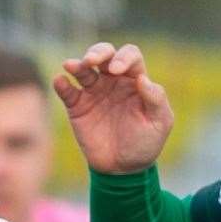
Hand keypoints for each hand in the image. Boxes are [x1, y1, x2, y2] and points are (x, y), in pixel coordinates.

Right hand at [54, 41, 173, 174]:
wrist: (123, 169)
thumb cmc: (145, 144)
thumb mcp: (159, 123)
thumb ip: (156, 99)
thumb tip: (142, 78)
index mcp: (135, 80)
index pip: (130, 56)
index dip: (124, 58)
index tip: (117, 70)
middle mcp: (113, 81)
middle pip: (105, 54)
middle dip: (98, 52)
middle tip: (92, 61)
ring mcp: (94, 92)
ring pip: (84, 68)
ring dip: (78, 64)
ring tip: (72, 66)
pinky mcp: (78, 106)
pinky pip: (67, 90)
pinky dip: (62, 84)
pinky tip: (60, 81)